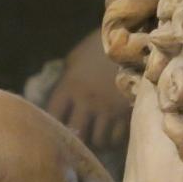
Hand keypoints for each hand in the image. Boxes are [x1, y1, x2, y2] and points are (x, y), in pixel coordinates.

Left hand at [46, 30, 131, 150]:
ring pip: (98, 139)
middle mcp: (85, 101)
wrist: (130, 40)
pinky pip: (117, 137)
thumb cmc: (99, 47)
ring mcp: (106, 108)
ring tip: (98, 137)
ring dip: (97, 141)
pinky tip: (113, 133)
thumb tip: (62, 102)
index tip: (55, 128)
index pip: (53, 114)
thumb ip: (67, 80)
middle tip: (79, 140)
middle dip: (76, 139)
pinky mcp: (125, 112)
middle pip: (75, 133)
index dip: (52, 124)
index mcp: (69, 86)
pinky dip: (114, 139)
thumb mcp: (76, 58)